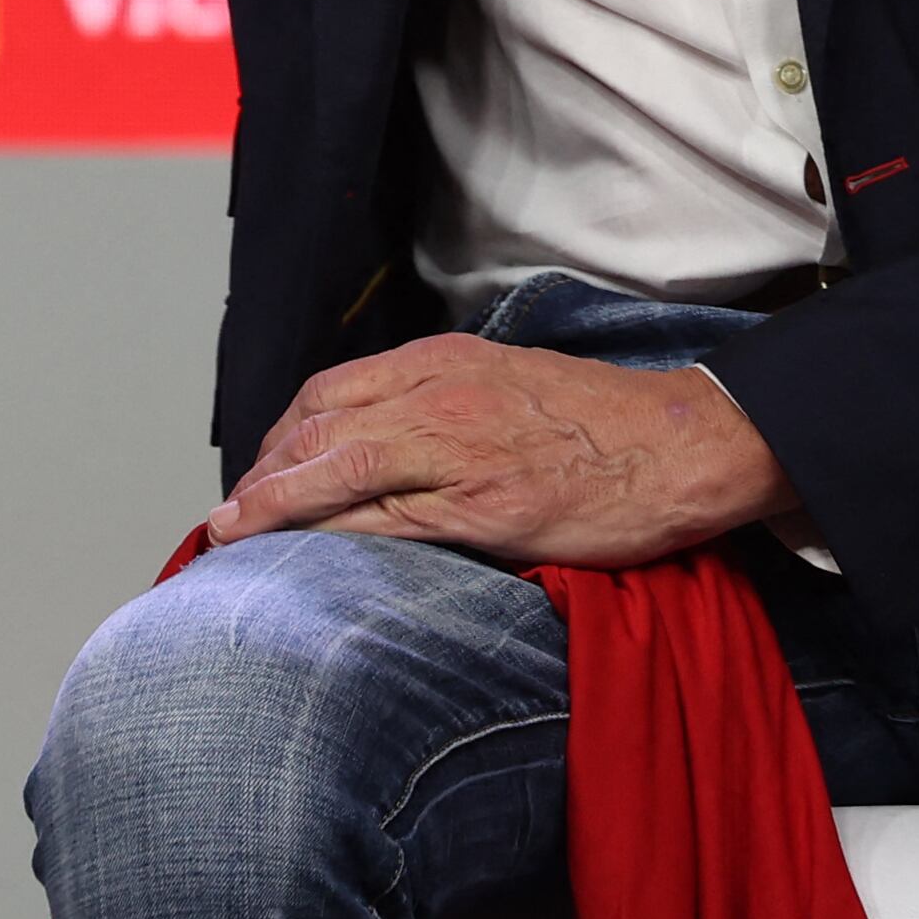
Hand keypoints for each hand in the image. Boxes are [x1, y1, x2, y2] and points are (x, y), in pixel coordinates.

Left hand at [206, 335, 795, 569]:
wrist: (687, 443)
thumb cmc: (604, 423)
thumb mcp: (509, 384)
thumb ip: (444, 402)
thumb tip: (387, 435)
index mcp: (443, 363)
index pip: (330, 393)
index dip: (281, 436)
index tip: (256, 472)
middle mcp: (439, 396)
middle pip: (316, 427)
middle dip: (261, 473)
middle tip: (231, 512)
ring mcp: (460, 450)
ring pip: (336, 469)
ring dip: (273, 504)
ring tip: (233, 534)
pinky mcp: (486, 507)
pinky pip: (386, 522)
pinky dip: (329, 537)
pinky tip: (298, 555)